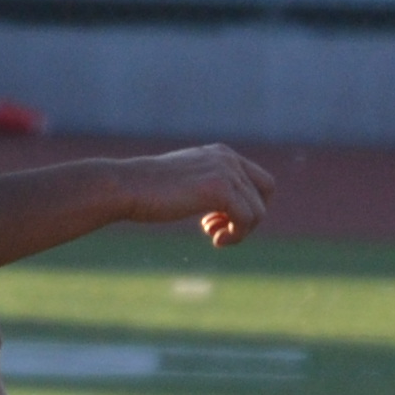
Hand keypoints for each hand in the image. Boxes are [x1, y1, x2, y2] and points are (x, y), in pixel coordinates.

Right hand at [123, 144, 271, 247]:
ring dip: (240, 231)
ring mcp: (225, 171)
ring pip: (257, 210)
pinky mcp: (219, 189)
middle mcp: (227, 158)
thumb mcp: (185, 182)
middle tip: (222, 229)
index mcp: (221, 154)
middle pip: (266, 192)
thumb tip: (224, 211)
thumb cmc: (148, 190)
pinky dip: (235, 235)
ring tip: (214, 236)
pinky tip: (215, 240)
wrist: (128, 187)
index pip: (259, 180)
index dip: (248, 204)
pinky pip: (246, 219)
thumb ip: (208, 187)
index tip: (220, 219)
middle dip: (250, 216)